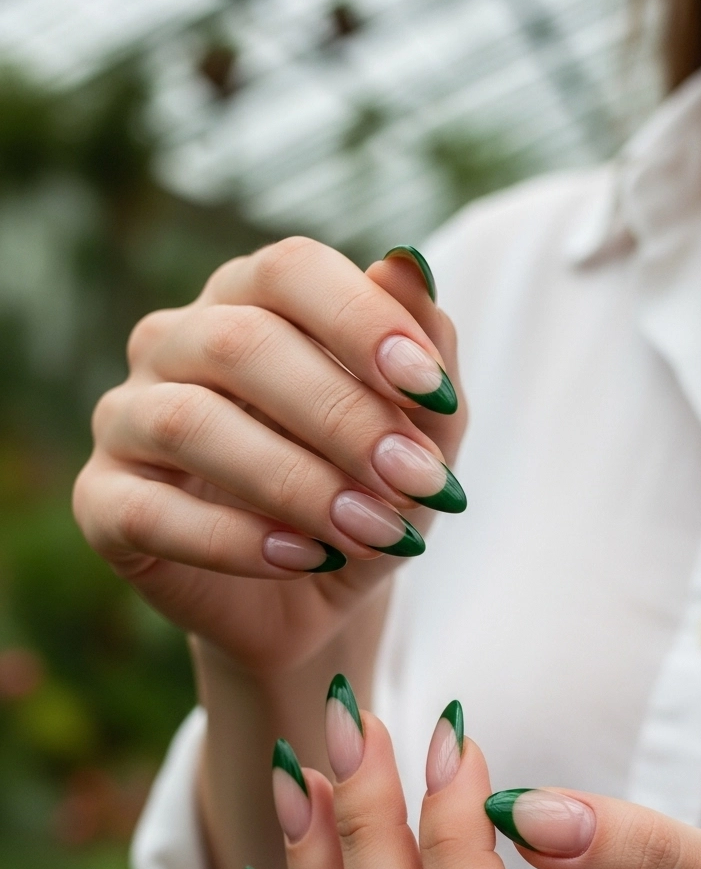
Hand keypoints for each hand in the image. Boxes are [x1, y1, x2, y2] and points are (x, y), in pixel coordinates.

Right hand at [73, 242, 465, 674]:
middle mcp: (175, 343)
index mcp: (250, 301)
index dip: (361, 321)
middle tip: (414, 480)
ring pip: (187, 422)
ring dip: (293, 482)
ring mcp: (125, 418)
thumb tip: (410, 264)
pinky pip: (149, 511)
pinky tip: (302, 559)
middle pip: (240, 343)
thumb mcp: (418, 438)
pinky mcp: (101, 502)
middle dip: (341, 415)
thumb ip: (425, 355)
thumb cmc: (365, 497)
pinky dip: (234, 539)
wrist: (313, 604)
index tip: (431, 390)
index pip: (289, 270)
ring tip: (370, 530)